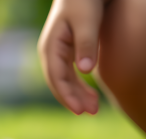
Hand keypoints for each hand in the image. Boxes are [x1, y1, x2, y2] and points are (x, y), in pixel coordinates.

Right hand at [38, 0, 102, 114]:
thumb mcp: (88, 19)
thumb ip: (87, 44)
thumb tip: (85, 70)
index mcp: (51, 45)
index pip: (56, 78)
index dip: (67, 96)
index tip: (80, 110)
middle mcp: (51, 51)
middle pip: (59, 82)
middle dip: (73, 99)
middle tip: (91, 112)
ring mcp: (59, 51)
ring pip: (65, 80)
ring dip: (77, 95)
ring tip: (94, 108)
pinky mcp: (69, 50)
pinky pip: (70, 74)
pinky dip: (79, 85)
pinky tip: (91, 94)